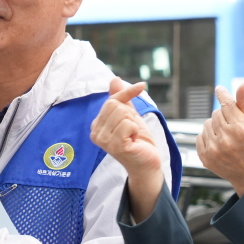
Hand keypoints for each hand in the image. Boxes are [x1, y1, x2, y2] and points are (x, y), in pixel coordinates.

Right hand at [91, 78, 166, 223]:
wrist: (148, 163)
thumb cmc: (139, 142)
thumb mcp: (130, 116)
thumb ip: (122, 99)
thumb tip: (114, 79)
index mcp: (97, 125)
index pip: (112, 100)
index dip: (128, 93)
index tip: (142, 86)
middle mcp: (96, 133)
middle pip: (116, 105)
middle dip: (131, 115)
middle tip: (133, 131)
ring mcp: (104, 141)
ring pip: (122, 114)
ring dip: (134, 124)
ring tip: (132, 137)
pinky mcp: (115, 146)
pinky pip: (127, 124)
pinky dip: (135, 130)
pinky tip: (133, 141)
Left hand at [196, 82, 243, 195]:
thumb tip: (243, 84)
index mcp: (240, 128)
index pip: (226, 104)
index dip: (223, 94)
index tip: (219, 89)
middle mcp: (226, 138)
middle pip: (216, 113)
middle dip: (224, 116)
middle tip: (235, 126)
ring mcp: (214, 149)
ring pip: (207, 124)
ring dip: (215, 127)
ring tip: (228, 137)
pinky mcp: (205, 157)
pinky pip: (200, 136)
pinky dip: (208, 137)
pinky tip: (220, 144)